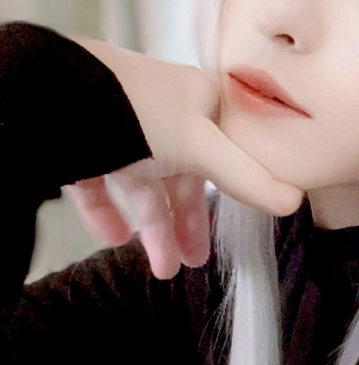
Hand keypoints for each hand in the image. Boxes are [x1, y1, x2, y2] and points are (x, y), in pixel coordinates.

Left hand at [66, 35, 303, 277]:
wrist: (56, 95)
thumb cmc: (137, 109)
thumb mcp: (202, 146)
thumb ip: (247, 177)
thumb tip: (296, 200)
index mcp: (200, 102)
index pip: (228, 151)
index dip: (238, 191)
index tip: (243, 225)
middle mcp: (164, 114)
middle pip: (186, 177)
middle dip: (188, 222)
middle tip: (195, 261)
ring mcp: (124, 129)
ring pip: (145, 186)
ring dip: (155, 228)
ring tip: (162, 269)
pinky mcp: (87, 144)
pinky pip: (102, 186)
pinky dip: (110, 214)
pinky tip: (116, 239)